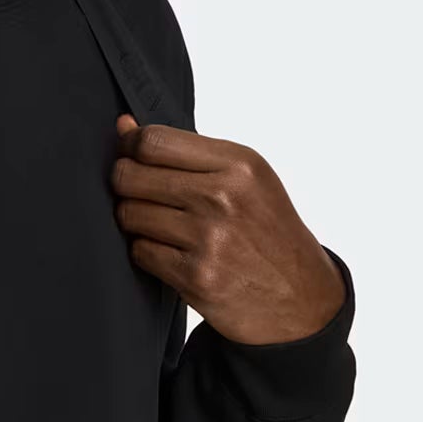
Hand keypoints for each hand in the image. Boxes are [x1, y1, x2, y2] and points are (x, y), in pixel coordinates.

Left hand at [111, 116, 345, 345]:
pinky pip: (140, 252)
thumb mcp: (246, 179)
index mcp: (238, 164)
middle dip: (124, 184)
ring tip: (156, 225)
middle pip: (132, 177)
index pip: (155, 142)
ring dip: (133, 220)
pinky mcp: (195, 277)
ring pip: (130, 215)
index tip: (127, 154)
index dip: (129, 147)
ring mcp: (208, 238)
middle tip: (135, 193)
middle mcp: (223, 197)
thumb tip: (124, 126)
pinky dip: (145, 251)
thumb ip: (186, 153)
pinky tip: (167, 251)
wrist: (299, 295)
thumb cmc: (267, 231)